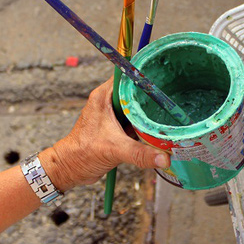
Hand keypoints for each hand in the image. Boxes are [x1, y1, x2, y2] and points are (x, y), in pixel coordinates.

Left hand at [39, 78, 169, 190]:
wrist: (70, 169)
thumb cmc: (82, 153)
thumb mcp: (114, 150)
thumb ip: (140, 153)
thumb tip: (164, 158)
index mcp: (104, 96)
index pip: (128, 74)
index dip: (146, 74)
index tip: (165, 76)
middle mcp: (109, 101)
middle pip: (136, 90)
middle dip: (153, 94)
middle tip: (174, 96)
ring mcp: (113, 114)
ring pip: (137, 106)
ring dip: (150, 110)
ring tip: (171, 110)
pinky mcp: (117, 127)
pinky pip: (136, 120)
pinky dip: (146, 124)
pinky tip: (160, 127)